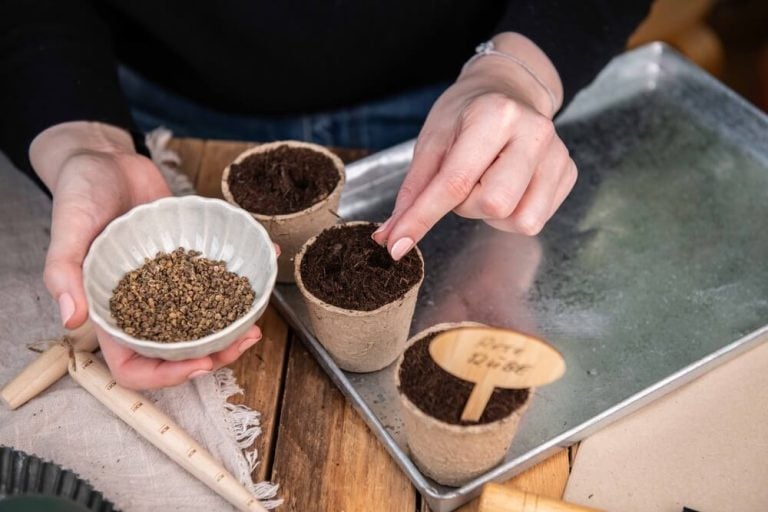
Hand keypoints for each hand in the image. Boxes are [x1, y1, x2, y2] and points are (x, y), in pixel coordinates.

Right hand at [30, 121, 266, 388]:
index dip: (166, 376)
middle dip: (215, 354)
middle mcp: (144, 305)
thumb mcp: (67, 229)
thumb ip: (63, 272)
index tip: (200, 364)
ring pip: (203, 321)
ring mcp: (169, 284)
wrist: (105, 159)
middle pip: (179, 351)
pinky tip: (265, 262)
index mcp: (111, 313)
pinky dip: (240, 276)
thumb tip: (71, 318)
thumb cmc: (78, 193)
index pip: (134, 366)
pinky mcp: (188, 260)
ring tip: (258, 317)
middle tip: (246, 339)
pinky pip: (215, 276)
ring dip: (232, 326)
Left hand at [373, 33, 576, 259]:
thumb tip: (390, 237)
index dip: (422, 219)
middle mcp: (534, 132)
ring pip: (519, 220)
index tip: (397, 246)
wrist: (507, 90)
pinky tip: (508, 185)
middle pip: (494, 205)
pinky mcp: (568, 173)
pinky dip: (512, 213)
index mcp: (496, 115)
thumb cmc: (465, 115)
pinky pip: (534, 220)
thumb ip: (412, 192)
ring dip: (491, 213)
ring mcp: (558, 154)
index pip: (455, 183)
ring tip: (487, 182)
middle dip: (468, 205)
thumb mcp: (431, 143)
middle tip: (464, 182)